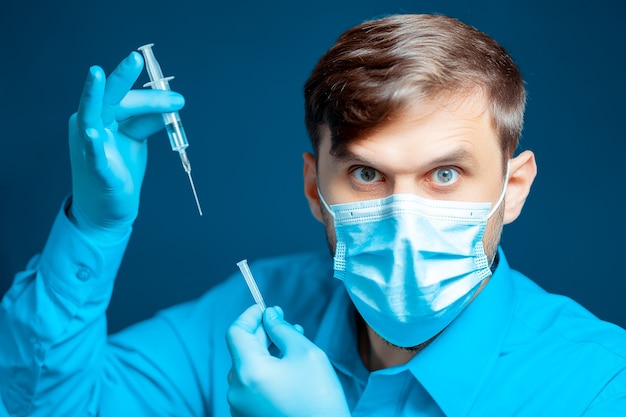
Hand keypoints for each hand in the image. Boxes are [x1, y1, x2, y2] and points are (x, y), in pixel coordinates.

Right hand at [68, 51, 183, 241]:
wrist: (106, 209)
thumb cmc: (119, 168)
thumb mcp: (135, 139)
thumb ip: (147, 121)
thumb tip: (170, 106)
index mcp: (101, 117)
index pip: (126, 100)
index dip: (151, 97)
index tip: (178, 100)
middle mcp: (90, 127)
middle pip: (108, 99)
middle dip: (121, 77)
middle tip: (135, 58)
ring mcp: (89, 147)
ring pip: (92, 117)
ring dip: (95, 96)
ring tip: (97, 74)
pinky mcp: (96, 170)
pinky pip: (94, 155)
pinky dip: (94, 144)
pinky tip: (94, 134)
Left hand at [226, 305, 350, 416]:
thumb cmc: (318, 398)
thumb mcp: (305, 353)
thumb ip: (282, 329)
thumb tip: (269, 315)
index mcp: (248, 371)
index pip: (236, 331)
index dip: (250, 315)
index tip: (265, 307)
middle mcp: (236, 389)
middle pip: (241, 350)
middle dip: (262, 333)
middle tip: (283, 322)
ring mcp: (239, 406)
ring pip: (247, 368)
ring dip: (264, 352)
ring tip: (290, 346)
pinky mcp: (247, 416)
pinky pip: (250, 386)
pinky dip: (264, 372)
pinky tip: (285, 370)